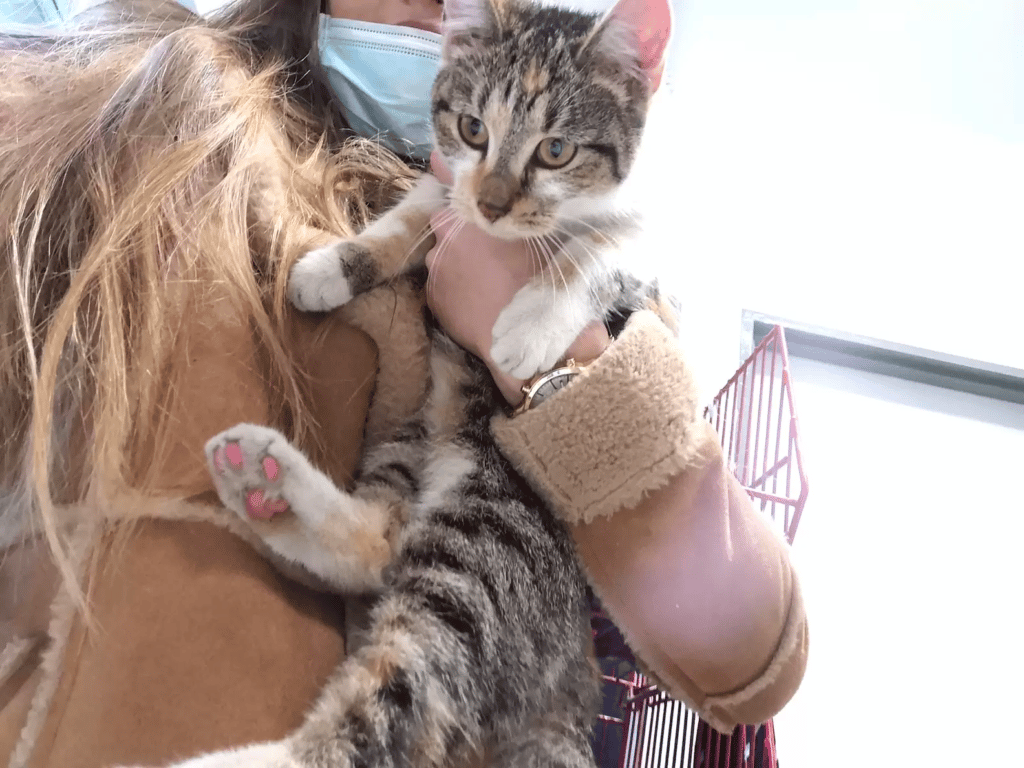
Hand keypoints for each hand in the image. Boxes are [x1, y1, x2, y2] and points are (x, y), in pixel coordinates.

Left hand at [424, 153, 608, 404]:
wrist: (526, 336)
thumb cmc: (536, 278)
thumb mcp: (532, 232)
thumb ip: (505, 203)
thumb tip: (461, 166)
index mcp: (464, 219)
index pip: (454, 194)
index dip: (471, 205)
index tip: (481, 214)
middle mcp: (441, 242)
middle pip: (447, 229)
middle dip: (463, 237)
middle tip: (490, 253)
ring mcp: (434, 271)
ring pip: (443, 259)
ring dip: (458, 264)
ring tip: (485, 280)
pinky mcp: (433, 299)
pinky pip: (442, 286)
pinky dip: (455, 289)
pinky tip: (477, 298)